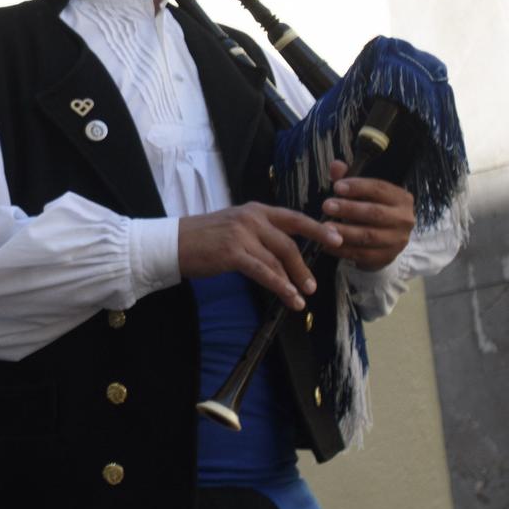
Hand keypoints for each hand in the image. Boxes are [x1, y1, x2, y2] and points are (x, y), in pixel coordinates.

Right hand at [179, 203, 341, 310]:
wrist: (172, 243)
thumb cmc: (203, 238)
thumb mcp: (235, 226)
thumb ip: (260, 233)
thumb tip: (285, 252)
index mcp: (255, 210)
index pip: (294, 218)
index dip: (317, 229)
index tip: (336, 239)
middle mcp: (251, 218)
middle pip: (289, 242)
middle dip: (305, 265)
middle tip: (314, 284)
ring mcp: (241, 234)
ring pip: (278, 259)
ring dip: (293, 281)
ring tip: (302, 297)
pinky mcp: (232, 252)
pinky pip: (264, 271)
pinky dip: (280, 286)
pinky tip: (289, 298)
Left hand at [321, 160, 414, 270]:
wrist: (387, 239)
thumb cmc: (371, 207)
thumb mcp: (362, 192)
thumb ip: (348, 178)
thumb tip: (336, 165)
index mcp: (400, 198)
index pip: (379, 189)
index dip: (358, 187)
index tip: (336, 186)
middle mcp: (404, 219)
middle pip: (375, 213)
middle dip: (349, 209)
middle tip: (326, 206)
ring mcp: (398, 240)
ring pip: (369, 236)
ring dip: (345, 232)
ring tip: (324, 227)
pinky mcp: (387, 257)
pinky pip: (363, 255)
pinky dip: (343, 250)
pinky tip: (327, 244)